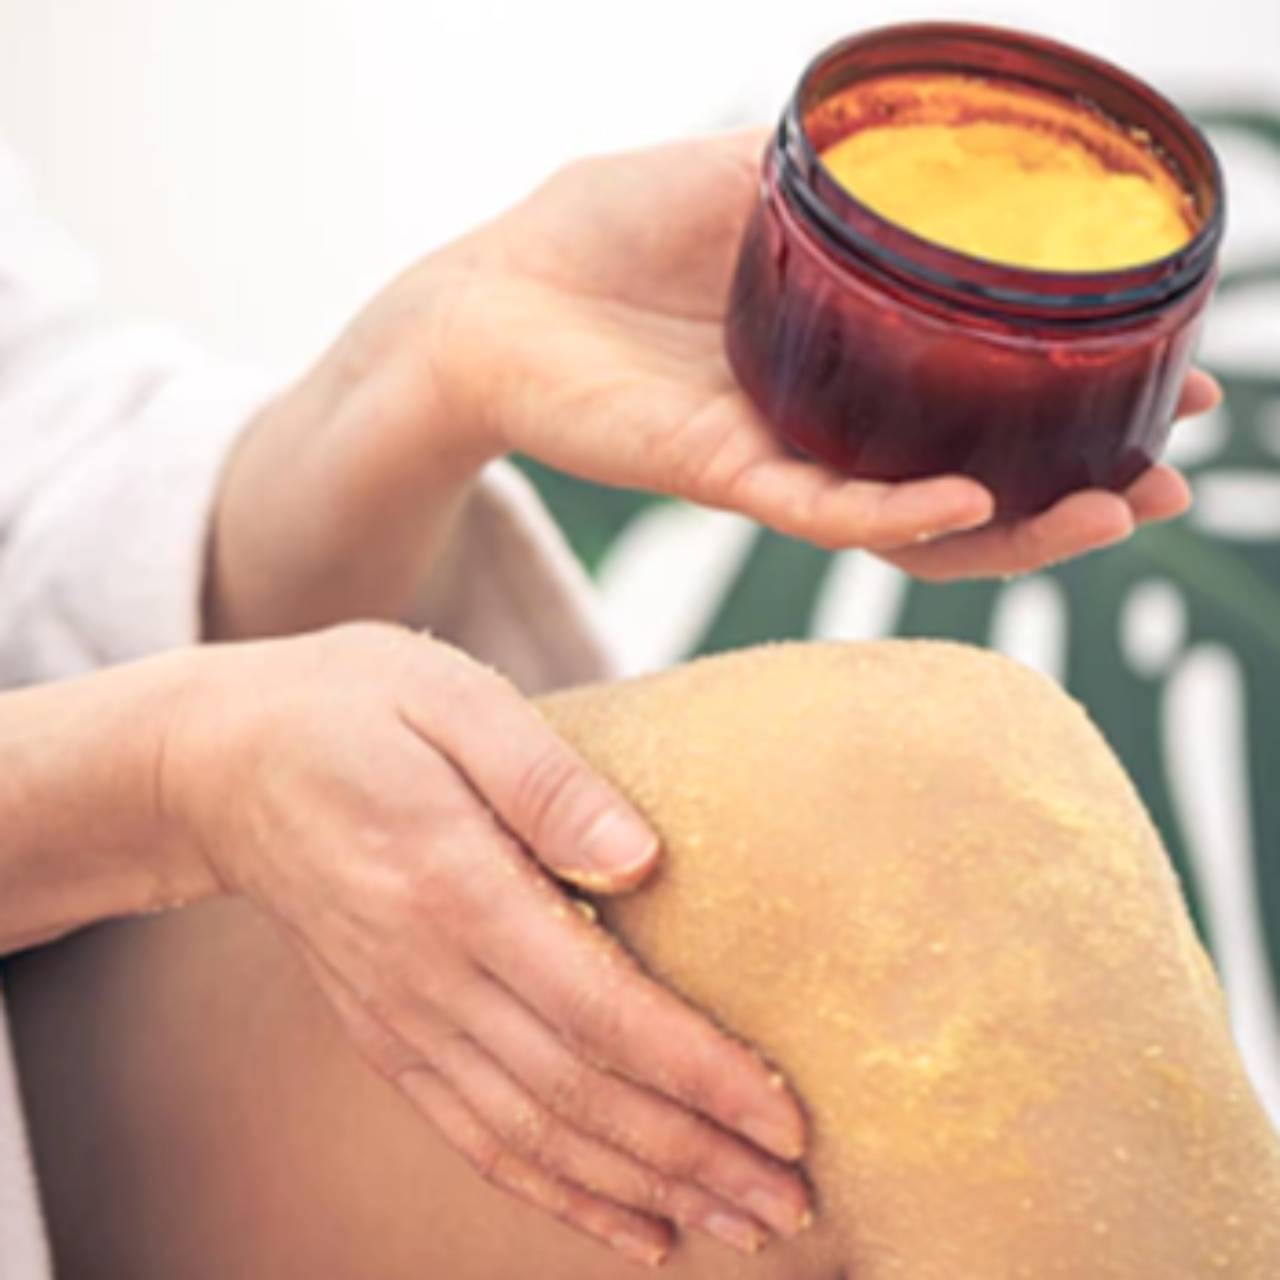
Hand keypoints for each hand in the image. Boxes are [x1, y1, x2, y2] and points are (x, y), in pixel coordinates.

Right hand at [167, 624, 808, 1264]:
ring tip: (738, 1226)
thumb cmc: (354, 707)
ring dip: (644, 1190)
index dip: (698, 1073)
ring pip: (537, 1135)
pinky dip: (557, 1190)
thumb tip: (644, 861)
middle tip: (792, 1205)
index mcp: (454, 885)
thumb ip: (546, 781)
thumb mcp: (451, 699)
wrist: (223, 763)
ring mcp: (404, 1016)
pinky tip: (627, 1222)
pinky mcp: (391, 1035)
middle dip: (695, 1156)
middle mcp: (429, 975)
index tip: (786, 1119)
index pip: (599, 1008)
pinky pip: (479, 1134)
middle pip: (580, 1094)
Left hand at [400, 129, 1211, 578]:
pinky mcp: (718, 473)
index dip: (1076, 398)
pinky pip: (823, 508)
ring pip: (914, 522)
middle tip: (1166, 478)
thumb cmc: (595, 236)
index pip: (977, 399)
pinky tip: (972, 501)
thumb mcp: (732, 179)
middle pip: (970, 482)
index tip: (1175, 374)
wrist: (485, 299)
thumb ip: (826, 176)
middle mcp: (822, 424)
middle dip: (1077, 488)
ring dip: (1018, 527)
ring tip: (1111, 509)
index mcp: (840, 360)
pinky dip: (898, 513)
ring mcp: (777, 457)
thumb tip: (927, 138)